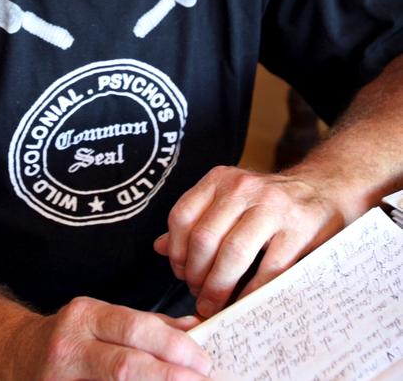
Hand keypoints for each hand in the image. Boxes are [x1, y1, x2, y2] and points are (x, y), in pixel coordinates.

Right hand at [8, 296, 210, 379]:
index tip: (204, 360)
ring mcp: (60, 380)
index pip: (136, 327)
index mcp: (85, 315)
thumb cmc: (70, 338)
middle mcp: (69, 345)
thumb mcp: (101, 320)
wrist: (14, 357)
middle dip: (170, 376)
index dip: (174, 345)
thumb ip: (148, 325)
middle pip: (126, 365)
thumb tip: (196, 329)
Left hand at [154, 165, 344, 318]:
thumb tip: (160, 248)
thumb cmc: (268, 203)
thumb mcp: (228, 200)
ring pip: (233, 253)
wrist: (323, 189)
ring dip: (219, 287)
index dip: (177, 252)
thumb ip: (196, 221)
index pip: (182, 216)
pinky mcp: (299, 229)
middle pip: (204, 238)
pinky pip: (268, 269)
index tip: (182, 274)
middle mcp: (243, 188)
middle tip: (199, 295)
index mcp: (220, 179)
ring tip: (215, 304)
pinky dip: (251, 292)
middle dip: (196, 276)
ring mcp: (273, 206)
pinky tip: (244, 303)